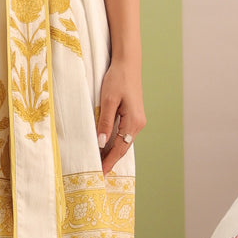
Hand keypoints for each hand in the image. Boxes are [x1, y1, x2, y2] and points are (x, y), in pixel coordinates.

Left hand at [97, 56, 145, 173]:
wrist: (128, 64)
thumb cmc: (118, 79)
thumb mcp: (108, 101)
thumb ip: (105, 122)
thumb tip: (102, 143)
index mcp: (133, 122)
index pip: (120, 148)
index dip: (110, 161)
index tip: (101, 173)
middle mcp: (138, 124)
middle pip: (123, 147)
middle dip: (111, 160)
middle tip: (98, 172)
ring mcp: (137, 120)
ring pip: (124, 141)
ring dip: (113, 152)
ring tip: (100, 162)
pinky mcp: (133, 116)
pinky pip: (124, 134)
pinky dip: (115, 142)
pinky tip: (107, 146)